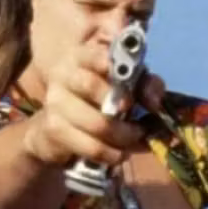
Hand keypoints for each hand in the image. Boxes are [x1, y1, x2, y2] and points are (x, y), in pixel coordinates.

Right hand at [20, 66, 160, 166]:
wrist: (56, 126)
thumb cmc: (96, 98)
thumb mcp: (124, 85)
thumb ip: (145, 86)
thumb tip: (155, 102)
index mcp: (80, 58)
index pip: (93, 54)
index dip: (110, 65)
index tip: (127, 80)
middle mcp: (63, 76)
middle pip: (91, 85)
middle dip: (121, 105)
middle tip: (139, 123)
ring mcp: (54, 103)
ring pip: (95, 123)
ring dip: (122, 137)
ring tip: (133, 140)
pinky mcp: (52, 129)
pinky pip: (89, 146)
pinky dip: (110, 154)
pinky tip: (118, 154)